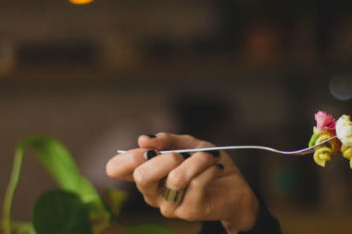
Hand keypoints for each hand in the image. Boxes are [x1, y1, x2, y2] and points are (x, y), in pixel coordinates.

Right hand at [106, 133, 259, 232]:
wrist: (235, 186)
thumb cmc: (207, 165)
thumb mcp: (188, 145)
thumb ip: (167, 140)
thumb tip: (143, 139)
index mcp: (146, 174)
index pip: (116, 169)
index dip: (128, 156)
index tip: (148, 148)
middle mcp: (152, 193)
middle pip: (141, 176)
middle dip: (164, 158)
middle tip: (181, 154)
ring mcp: (169, 205)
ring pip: (175, 178)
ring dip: (196, 160)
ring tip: (208, 156)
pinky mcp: (189, 211)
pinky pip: (196, 184)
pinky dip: (209, 168)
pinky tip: (215, 168)